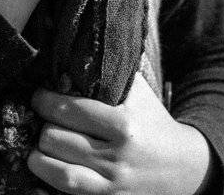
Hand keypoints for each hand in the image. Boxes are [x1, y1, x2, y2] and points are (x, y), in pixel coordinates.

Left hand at [27, 72, 212, 194]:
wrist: (184, 167)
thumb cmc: (153, 122)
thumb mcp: (138, 94)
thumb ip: (112, 71)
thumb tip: (77, 44)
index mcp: (125, 122)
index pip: (70, 109)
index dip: (45, 100)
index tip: (40, 94)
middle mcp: (117, 154)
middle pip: (56, 137)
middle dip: (43, 123)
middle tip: (40, 115)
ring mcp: (112, 181)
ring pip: (56, 166)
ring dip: (39, 151)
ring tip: (39, 140)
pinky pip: (67, 189)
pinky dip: (48, 174)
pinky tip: (44, 162)